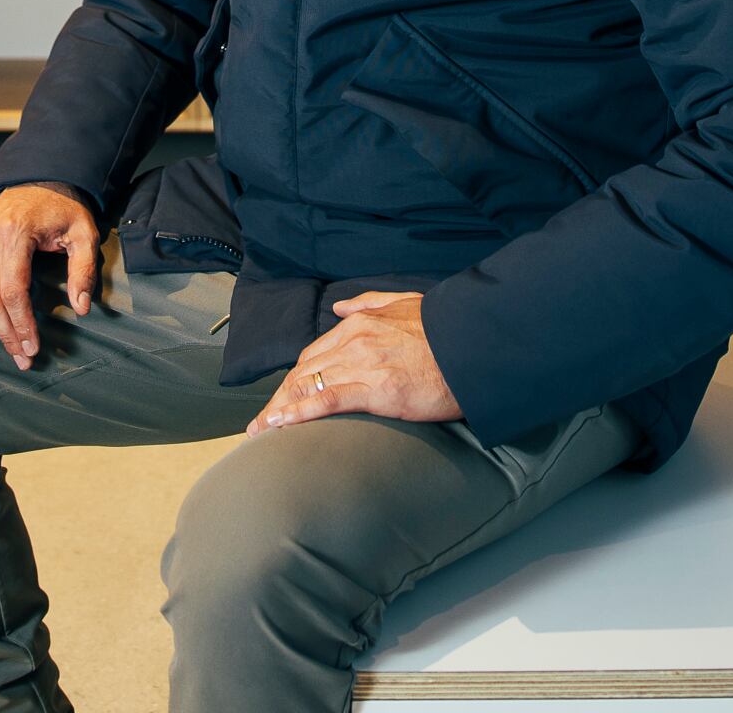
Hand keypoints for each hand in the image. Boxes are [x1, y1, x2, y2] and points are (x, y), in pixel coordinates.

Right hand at [0, 183, 99, 370]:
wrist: (40, 178)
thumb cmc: (62, 210)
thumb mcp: (84, 233)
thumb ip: (83, 270)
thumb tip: (82, 308)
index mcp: (15, 235)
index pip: (14, 291)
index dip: (22, 323)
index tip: (31, 348)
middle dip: (2, 333)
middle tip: (18, 359)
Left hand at [247, 289, 459, 431]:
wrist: (472, 348)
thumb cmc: (443, 331)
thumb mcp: (404, 302)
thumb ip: (368, 302)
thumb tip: (338, 307)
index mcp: (359, 322)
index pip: (313, 354)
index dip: (293, 379)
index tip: (281, 397)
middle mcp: (354, 341)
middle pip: (303, 372)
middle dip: (278, 399)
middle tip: (260, 423)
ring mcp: (363, 364)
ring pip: (307, 386)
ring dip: (278, 411)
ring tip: (260, 431)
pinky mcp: (376, 389)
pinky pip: (327, 401)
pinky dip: (298, 413)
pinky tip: (280, 425)